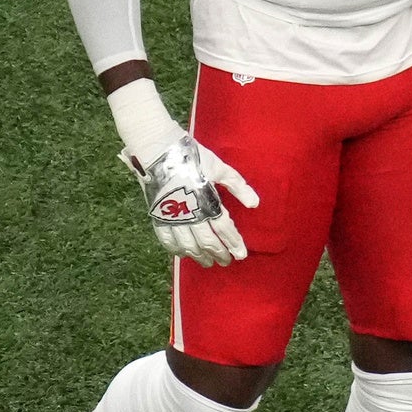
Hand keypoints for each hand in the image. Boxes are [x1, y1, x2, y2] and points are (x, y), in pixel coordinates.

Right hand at [127, 121, 259, 264]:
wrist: (156, 148)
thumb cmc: (191, 156)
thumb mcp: (219, 167)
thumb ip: (237, 186)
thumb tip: (255, 204)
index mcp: (206, 201)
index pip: (224, 229)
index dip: (233, 243)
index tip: (241, 255)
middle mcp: (189, 213)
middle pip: (206, 241)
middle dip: (218, 253)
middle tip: (226, 261)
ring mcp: (171, 217)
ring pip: (187, 245)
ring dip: (199, 256)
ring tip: (208, 262)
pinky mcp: (157, 215)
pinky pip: (166, 240)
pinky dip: (176, 250)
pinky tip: (183, 255)